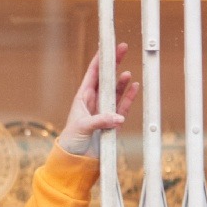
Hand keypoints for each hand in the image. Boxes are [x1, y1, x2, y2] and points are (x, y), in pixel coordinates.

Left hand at [57, 42, 140, 156]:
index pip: (92, 73)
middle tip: (123, 48)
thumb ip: (101, 120)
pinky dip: (129, 97)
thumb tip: (119, 117)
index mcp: (82, 97)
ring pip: (115, 91)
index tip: (107, 45)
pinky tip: (134, 87)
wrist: (75, 161)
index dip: (100, 58)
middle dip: (114, 63)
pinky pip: (123, 107)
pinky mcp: (113, 122)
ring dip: (121, 82)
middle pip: (106, 78)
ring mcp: (104, 111)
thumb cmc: (72, 141)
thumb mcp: (83, 127)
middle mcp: (94, 101)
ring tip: (128, 73)